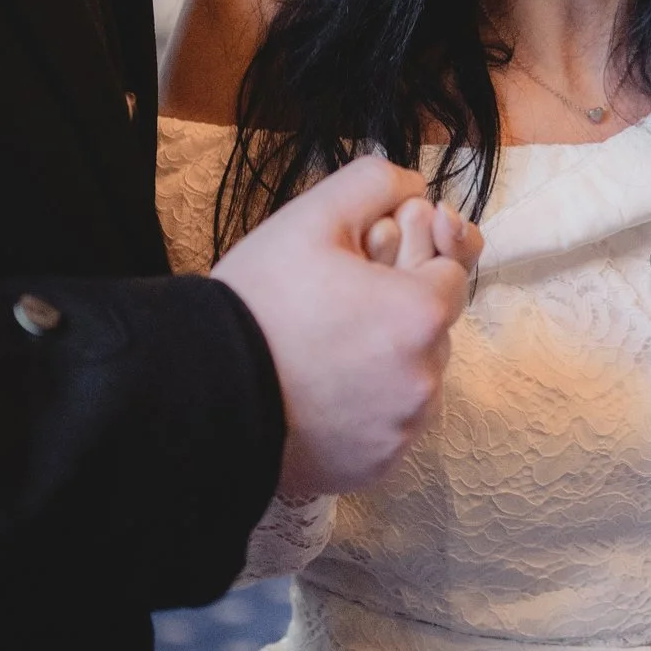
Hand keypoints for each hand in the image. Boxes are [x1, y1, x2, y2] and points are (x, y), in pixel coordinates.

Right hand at [212, 156, 474, 495]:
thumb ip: (375, 183)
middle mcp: (424, 379)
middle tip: (340, 303)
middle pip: (434, 328)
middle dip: (401, 309)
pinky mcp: (374, 467)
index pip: (451, 271)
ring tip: (328, 348)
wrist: (200, 392)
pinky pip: (391, 427)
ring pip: (416, 379)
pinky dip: (370, 408)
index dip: (413, 258)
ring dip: (389, 361)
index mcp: (420, 314)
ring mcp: (401, 431)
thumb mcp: (312, 217)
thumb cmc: (258, 302)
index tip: (370, 261)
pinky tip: (323, 391)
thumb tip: (415, 186)